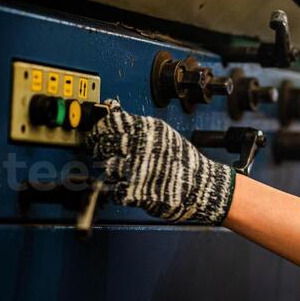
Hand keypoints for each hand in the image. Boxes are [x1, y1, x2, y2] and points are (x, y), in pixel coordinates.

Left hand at [81, 100, 235, 223]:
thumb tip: (112, 107)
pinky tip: (131, 186)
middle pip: (103, 146)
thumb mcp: (162, 134)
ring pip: (108, 169)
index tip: (97, 136)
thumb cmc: (183, 160)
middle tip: (105, 155)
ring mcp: (138, 171)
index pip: (111, 123)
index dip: (99, 130)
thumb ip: (134, 123)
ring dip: (111, 172)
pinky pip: (115, 190)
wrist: (202, 187)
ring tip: (124, 172)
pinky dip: (119, 190)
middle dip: (100, 151)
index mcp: (148, 130)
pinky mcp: (137, 193)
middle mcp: (141, 148)